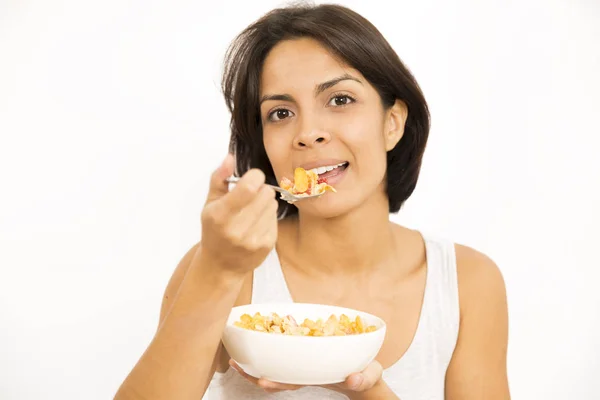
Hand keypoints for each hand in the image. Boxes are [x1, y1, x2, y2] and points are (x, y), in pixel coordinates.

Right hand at [199, 154, 277, 276]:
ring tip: (250, 212)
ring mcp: (253, 239)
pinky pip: (275, 218)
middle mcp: (237, 229)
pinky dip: (267, 217)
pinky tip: (256, 224)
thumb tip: (231, 157)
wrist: (221, 265)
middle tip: (250, 196)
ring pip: (273, 204)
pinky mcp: (267, 245)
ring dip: (264, 203)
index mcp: (220, 216)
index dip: (254, 177)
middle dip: (260, 189)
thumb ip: (219, 177)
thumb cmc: (214, 229)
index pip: (250, 187)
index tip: (250, 179)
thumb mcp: (210, 203)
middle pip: (266, 193)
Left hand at [229, 359, 388, 398]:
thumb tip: (353, 379)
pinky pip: (282, 355)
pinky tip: (257, 338)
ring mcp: (302, 365)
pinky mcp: (303, 356)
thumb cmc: (366, 376)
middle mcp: (304, 373)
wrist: (365, 374)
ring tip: (234, 357)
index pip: (292, 382)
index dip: (276, 383)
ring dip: (254, 364)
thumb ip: (363, 378)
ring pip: (274, 367)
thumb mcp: (369, 377)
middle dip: (254, 375)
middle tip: (235, 365)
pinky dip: (268, 349)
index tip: (262, 382)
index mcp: (317, 378)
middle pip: (275, 376)